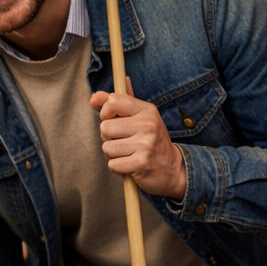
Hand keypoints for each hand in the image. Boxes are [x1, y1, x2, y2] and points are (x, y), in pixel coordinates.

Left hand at [89, 80, 186, 198]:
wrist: (172, 168)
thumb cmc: (149, 140)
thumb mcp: (138, 118)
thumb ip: (116, 105)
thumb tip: (94, 97)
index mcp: (147, 110)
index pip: (113, 101)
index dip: (105, 112)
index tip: (113, 119)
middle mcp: (148, 125)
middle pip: (105, 128)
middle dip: (109, 138)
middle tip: (125, 141)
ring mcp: (146, 144)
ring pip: (107, 148)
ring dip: (113, 154)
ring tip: (129, 153)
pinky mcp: (142, 163)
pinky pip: (112, 164)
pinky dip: (118, 167)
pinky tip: (131, 164)